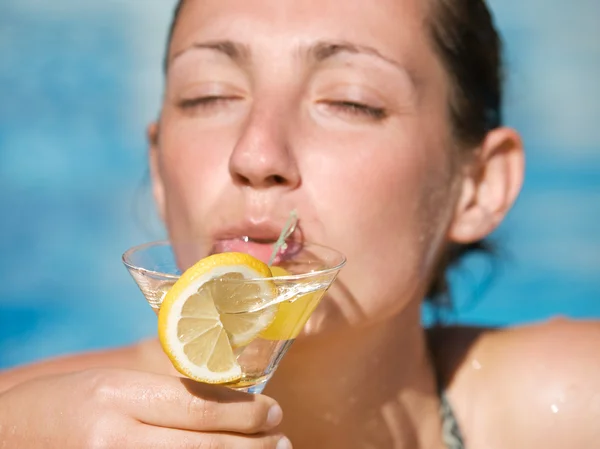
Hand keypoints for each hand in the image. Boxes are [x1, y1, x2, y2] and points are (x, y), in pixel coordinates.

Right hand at [0, 368, 289, 447]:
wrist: (10, 438)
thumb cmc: (68, 404)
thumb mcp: (118, 385)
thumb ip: (169, 395)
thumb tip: (233, 403)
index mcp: (118, 398)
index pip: (198, 407)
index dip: (246, 412)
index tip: (273, 410)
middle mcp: (115, 441)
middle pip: (205, 448)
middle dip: (254, 445)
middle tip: (283, 440)